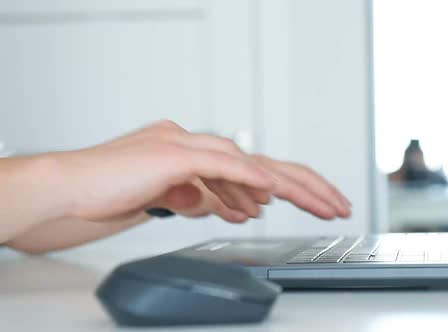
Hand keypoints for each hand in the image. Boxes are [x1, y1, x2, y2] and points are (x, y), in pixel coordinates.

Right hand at [51, 120, 349, 223]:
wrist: (71, 188)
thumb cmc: (113, 191)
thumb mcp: (173, 197)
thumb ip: (208, 196)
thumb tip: (242, 205)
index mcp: (199, 152)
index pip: (256, 168)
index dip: (290, 185)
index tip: (316, 202)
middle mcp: (198, 143)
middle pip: (264, 163)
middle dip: (306, 185)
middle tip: (337, 203)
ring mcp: (185, 144)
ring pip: (250, 163)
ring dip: (289, 186)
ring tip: (321, 205)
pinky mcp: (171, 154)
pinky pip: (218, 165)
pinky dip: (247, 178)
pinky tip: (271, 192)